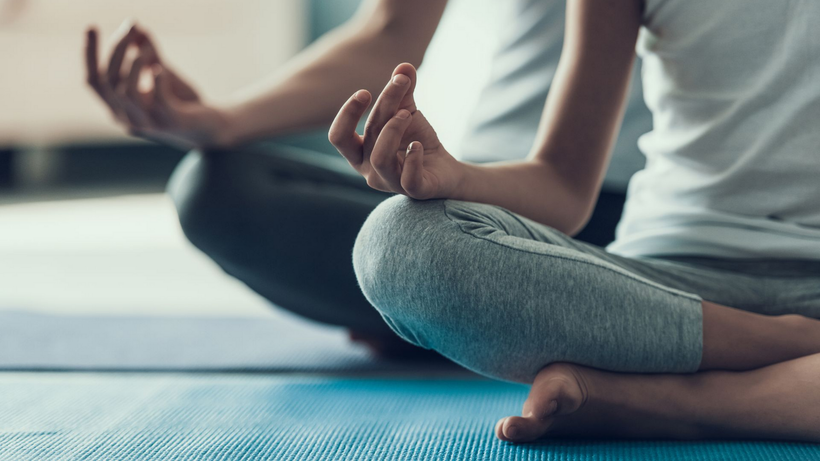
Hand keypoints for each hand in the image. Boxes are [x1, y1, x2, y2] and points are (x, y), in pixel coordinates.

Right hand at [85, 21, 231, 148]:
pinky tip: (161, 68)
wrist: (213, 128)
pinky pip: (157, 99)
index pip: (94, 81)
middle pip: (108, 82)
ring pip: (126, 91)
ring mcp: (148, 123)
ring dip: (135, 63)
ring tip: (148, 48)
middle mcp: (128, 119)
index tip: (92, 26)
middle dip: (117, 50)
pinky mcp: (170, 122)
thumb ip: (148, 54)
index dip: (89, 54)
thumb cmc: (184, 102)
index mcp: (119, 108)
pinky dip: (157, 79)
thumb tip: (136, 27)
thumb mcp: (163, 73)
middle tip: (131, 27)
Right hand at [329, 63, 464, 199]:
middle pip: (364, 138)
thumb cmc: (416, 141)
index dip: (347, 114)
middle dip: (380, 108)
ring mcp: (390, 182)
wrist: (444, 170)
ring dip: (394, 129)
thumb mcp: (407, 112)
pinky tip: (419, 145)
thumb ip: (402, 91)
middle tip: (397, 86)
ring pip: (380, 158)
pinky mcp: (414, 190)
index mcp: (360, 153)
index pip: (339, 137)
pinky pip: (408, 177)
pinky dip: (413, 157)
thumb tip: (404, 65)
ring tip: (409, 114)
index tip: (366, 92)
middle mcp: (370, 170)